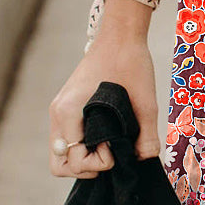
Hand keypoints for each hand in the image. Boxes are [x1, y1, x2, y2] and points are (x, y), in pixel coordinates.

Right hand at [48, 0, 160, 178]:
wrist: (120, 35)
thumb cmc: (131, 62)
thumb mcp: (145, 101)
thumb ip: (146, 135)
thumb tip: (145, 160)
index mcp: (70, 111)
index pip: (74, 159)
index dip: (99, 163)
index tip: (118, 148)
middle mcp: (58, 113)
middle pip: (59, 164)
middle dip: (86, 169)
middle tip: (111, 156)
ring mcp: (58, 110)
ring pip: (60, 154)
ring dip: (82, 160)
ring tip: (108, 149)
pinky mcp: (65, 108)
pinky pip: (65, 140)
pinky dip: (81, 148)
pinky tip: (104, 139)